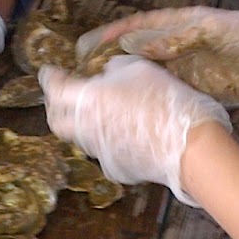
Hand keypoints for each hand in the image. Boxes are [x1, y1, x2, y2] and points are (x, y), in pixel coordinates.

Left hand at [39, 56, 229, 205]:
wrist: (189, 145)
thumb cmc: (165, 100)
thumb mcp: (140, 68)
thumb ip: (115, 69)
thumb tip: (106, 74)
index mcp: (87, 100)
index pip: (54, 88)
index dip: (49, 77)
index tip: (49, 72)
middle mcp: (85, 129)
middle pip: (56, 120)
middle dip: (56, 106)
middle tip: (65, 96)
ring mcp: (99, 153)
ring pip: (80, 137)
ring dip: (82, 123)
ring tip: (99, 112)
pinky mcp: (115, 169)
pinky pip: (103, 152)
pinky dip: (106, 140)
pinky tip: (125, 132)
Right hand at [76, 6, 238, 111]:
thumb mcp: (214, 29)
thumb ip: (178, 36)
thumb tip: (140, 46)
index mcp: (183, 23)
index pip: (140, 27)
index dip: (114, 35)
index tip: (88, 46)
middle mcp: (181, 45)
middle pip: (140, 52)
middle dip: (113, 61)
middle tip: (86, 75)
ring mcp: (191, 68)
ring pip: (151, 75)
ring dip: (128, 83)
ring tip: (102, 95)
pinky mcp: (201, 89)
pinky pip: (169, 93)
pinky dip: (150, 99)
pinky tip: (133, 110)